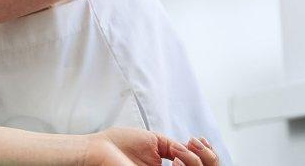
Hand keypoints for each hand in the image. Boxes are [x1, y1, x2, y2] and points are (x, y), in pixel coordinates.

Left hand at [83, 128, 218, 165]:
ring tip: (179, 155)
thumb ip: (173, 146)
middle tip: (192, 146)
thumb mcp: (153, 140)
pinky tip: (174, 162)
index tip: (198, 141)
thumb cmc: (117, 144)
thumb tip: (191, 149)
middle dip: (207, 159)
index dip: (208, 156)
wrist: (97, 149)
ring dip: (194, 164)